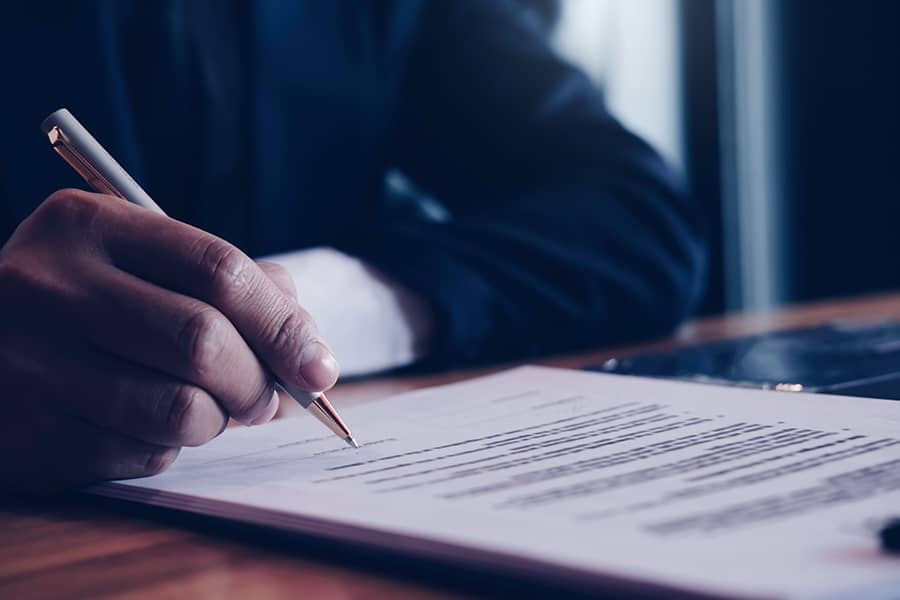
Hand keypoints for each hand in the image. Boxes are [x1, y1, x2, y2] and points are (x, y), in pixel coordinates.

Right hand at [0, 189, 338, 493]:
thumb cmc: (88, 306)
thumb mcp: (142, 265)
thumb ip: (232, 286)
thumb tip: (309, 351)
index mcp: (88, 225)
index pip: (218, 270)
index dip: (284, 324)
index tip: (318, 367)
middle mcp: (47, 285)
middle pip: (203, 341)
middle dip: (257, 382)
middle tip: (264, 399)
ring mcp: (26, 362)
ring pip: (180, 410)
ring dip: (217, 420)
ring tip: (205, 408)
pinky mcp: (25, 434)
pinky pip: (142, 456)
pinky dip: (168, 448)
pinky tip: (145, 425)